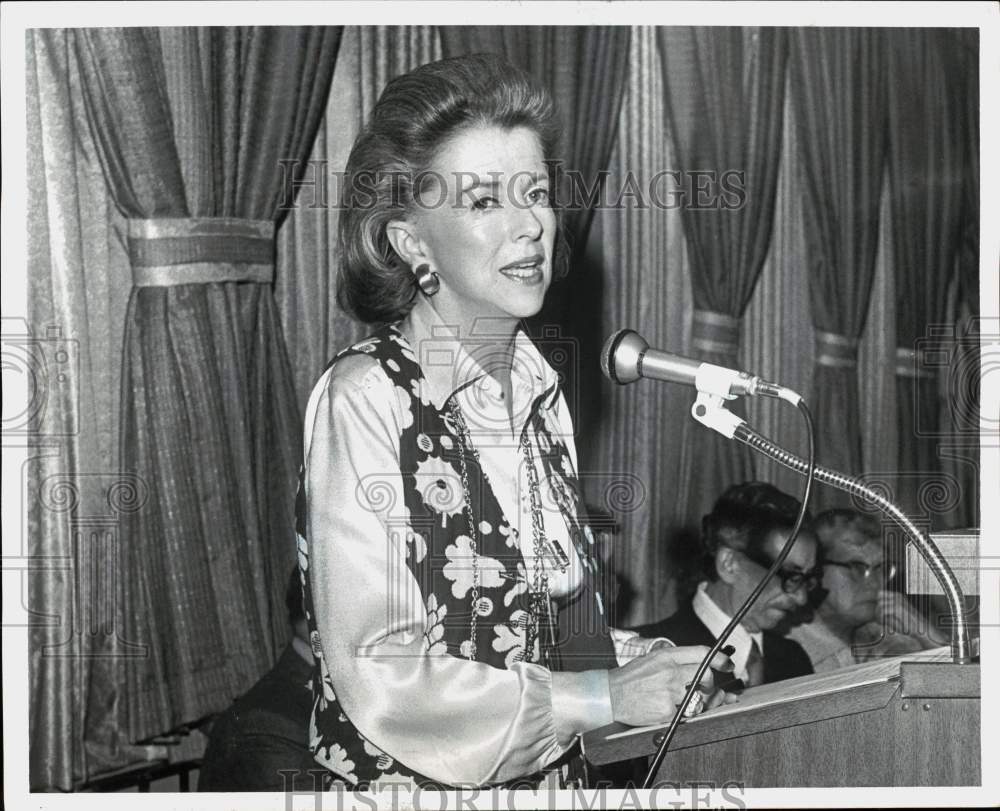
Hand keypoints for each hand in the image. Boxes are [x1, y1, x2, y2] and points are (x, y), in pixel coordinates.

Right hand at [607, 645, 733, 726]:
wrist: (610, 695)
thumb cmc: (632, 678)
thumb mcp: (653, 660)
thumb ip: (678, 661)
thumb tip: (707, 667)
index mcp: (666, 656)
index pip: (702, 653)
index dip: (720, 659)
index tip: (728, 664)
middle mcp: (670, 672)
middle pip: (705, 676)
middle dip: (710, 685)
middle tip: (706, 690)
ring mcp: (669, 692)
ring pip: (700, 699)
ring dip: (701, 703)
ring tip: (688, 702)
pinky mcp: (667, 711)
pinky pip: (687, 714)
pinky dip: (684, 715)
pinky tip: (673, 711)